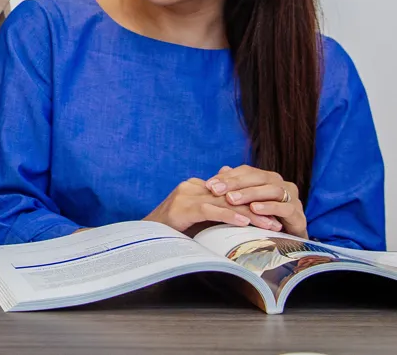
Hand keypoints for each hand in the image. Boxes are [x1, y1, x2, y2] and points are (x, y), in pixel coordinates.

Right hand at [144, 177, 282, 234]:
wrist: (145, 237)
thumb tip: (240, 217)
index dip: (252, 202)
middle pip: (230, 196)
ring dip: (250, 214)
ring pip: (224, 203)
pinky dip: (229, 217)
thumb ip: (214, 212)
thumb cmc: (172, 231)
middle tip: (277, 220)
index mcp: (195, 187)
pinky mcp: (182, 207)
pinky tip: (246, 224)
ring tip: (269, 224)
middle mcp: (191, 187)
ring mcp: (186, 195)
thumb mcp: (196, 219)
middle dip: (256, 208)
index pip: (230, 192)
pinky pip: (210, 210)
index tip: (273, 213)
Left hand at [205, 165, 306, 238]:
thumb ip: (235, 187)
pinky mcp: (298, 215)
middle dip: (235, 183)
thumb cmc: (263, 219)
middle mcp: (281, 184)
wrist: (289, 242)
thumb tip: (221, 169)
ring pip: (271, 190)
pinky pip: (284, 208)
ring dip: (250, 194)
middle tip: (216, 190)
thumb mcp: (246, 203)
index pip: (246, 171)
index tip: (209, 184)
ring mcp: (292, 198)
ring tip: (232, 199)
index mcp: (268, 178)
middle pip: (258, 177)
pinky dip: (269, 207)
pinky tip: (254, 209)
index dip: (227, 177)